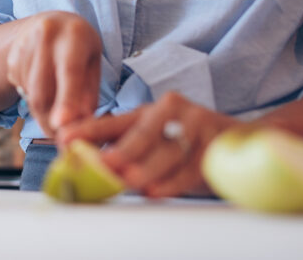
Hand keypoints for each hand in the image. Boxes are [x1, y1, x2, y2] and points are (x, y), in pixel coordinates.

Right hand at [5, 11, 101, 136]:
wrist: (52, 22)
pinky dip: (33, 100)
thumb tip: (81, 128)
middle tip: (61, 138)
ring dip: (43, 113)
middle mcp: (46, 34)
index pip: (69, 70)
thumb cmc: (80, 49)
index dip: (66, 100)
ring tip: (57, 108)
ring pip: (30, 94)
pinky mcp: (11, 57)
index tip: (62, 125)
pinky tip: (44, 86)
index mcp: (74, 34)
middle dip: (51, 121)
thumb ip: (88, 96)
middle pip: (43, 89)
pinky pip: (20, 90)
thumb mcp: (92, 65)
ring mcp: (24, 44)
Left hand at [57, 92, 241, 197]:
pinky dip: (171, 183)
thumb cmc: (186, 141)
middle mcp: (171, 112)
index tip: (63, 137)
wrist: (238, 138)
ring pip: (167, 152)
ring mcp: (195, 127)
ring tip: (129, 180)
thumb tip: (85, 163)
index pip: (114, 122)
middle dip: (123, 150)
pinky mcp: (213, 147)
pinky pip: (189, 169)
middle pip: (143, 133)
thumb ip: (124, 147)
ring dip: (147, 168)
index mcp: (150, 110)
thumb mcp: (155, 138)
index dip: (89, 130)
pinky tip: (156, 191)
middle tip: (105, 163)